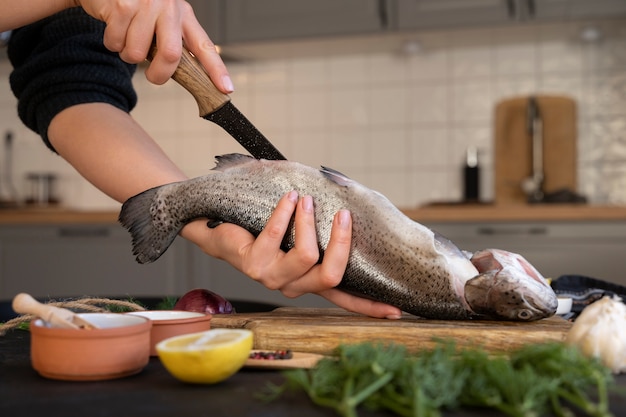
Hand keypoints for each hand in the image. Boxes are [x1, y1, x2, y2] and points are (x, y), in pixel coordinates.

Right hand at [75, 0, 231, 90]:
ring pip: (136, 53)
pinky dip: (113, 43)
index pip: (205, 46)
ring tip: (128, 39)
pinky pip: (116, 43)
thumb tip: (187, 79)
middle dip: (158, 74)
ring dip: (128, 55)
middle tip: (153, 75)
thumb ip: (174, 45)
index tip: (226, 89)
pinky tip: (116, 28)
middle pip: (170, 55)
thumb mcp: (164, 22)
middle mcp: (169, 7)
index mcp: (184, 16)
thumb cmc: (138, 9)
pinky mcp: (123, 4)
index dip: (216, 69)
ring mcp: (146, 4)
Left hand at [187, 191, 401, 318]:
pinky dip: (285, 212)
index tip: (397, 312)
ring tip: (305, 199)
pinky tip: (288, 198)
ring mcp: (272, 278)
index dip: (369, 307)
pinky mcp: (253, 264)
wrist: (221, 231)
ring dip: (308, 221)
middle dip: (341, 241)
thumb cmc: (266, 230)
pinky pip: (277, 236)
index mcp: (307, 282)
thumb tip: (352, 213)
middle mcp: (292, 286)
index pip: (342, 300)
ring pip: (306, 255)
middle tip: (343, 214)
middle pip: (330, 275)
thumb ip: (321, 235)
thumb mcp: (297, 236)